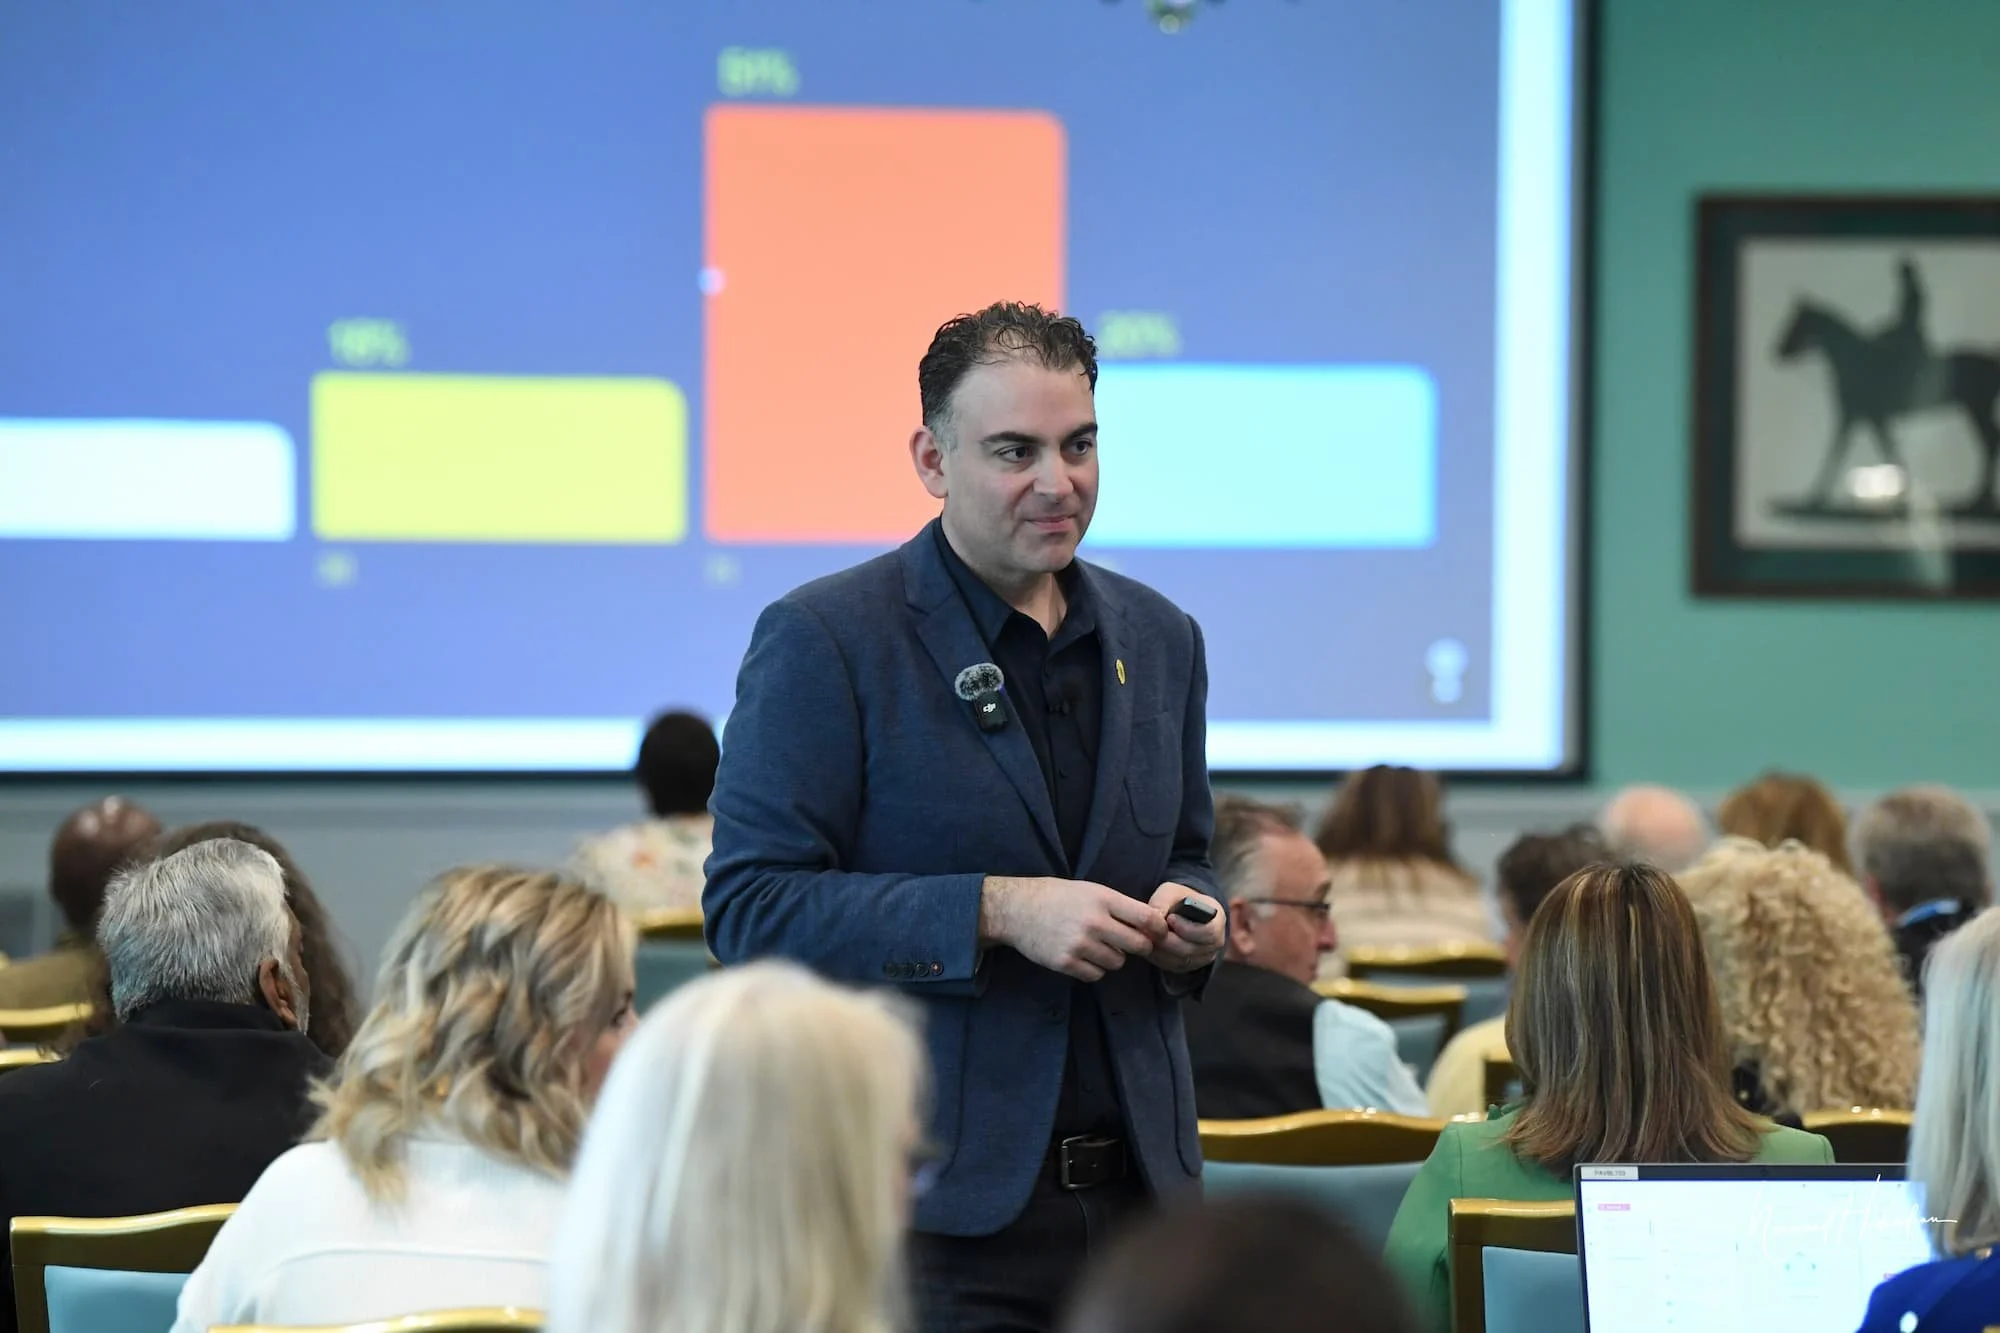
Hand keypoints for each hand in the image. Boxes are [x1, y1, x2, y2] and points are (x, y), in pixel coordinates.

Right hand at [979, 877, 1168, 982]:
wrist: (1017, 909)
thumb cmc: (1057, 897)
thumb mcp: (1090, 891)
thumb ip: (1119, 906)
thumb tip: (1152, 924)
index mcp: (1103, 899)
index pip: (1146, 918)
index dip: (1158, 928)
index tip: (1158, 933)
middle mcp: (1094, 922)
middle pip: (1138, 945)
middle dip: (1139, 946)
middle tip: (1129, 943)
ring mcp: (1080, 945)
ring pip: (1117, 963)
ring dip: (1112, 957)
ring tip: (1097, 945)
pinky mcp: (1066, 963)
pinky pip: (1096, 975)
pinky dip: (1093, 968)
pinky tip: (1082, 955)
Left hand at [1148, 883, 1224, 973]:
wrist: (1182, 911)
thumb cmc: (1180, 900)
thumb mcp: (1172, 892)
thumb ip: (1163, 901)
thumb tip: (1153, 915)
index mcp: (1217, 921)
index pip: (1209, 932)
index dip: (1187, 928)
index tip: (1170, 919)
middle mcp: (1214, 943)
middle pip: (1190, 950)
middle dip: (1168, 940)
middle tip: (1151, 929)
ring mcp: (1202, 957)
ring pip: (1179, 960)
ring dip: (1160, 949)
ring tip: (1148, 935)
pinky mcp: (1188, 966)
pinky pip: (1171, 966)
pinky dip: (1157, 957)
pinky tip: (1148, 944)